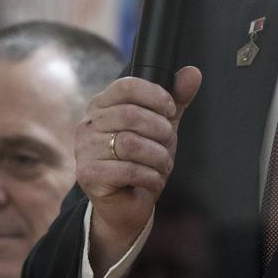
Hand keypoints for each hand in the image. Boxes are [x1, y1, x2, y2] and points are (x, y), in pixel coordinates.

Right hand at [75, 67, 201, 277]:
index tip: (170, 110)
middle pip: (131, 115)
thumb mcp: (162, 127)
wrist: (127, 204)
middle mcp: (88, 124)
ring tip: (161, 165)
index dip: (154, 95)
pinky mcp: (89, 175)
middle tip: (167, 144)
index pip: (126, 86)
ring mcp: (85, 150)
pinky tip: (152, 179)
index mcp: (102, 106)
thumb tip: (192, 73)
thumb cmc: (141, 161)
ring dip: (157, 156)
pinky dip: (150, 176)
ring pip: (131, 144)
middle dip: (160, 131)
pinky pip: (128, 170)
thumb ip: (176, 100)